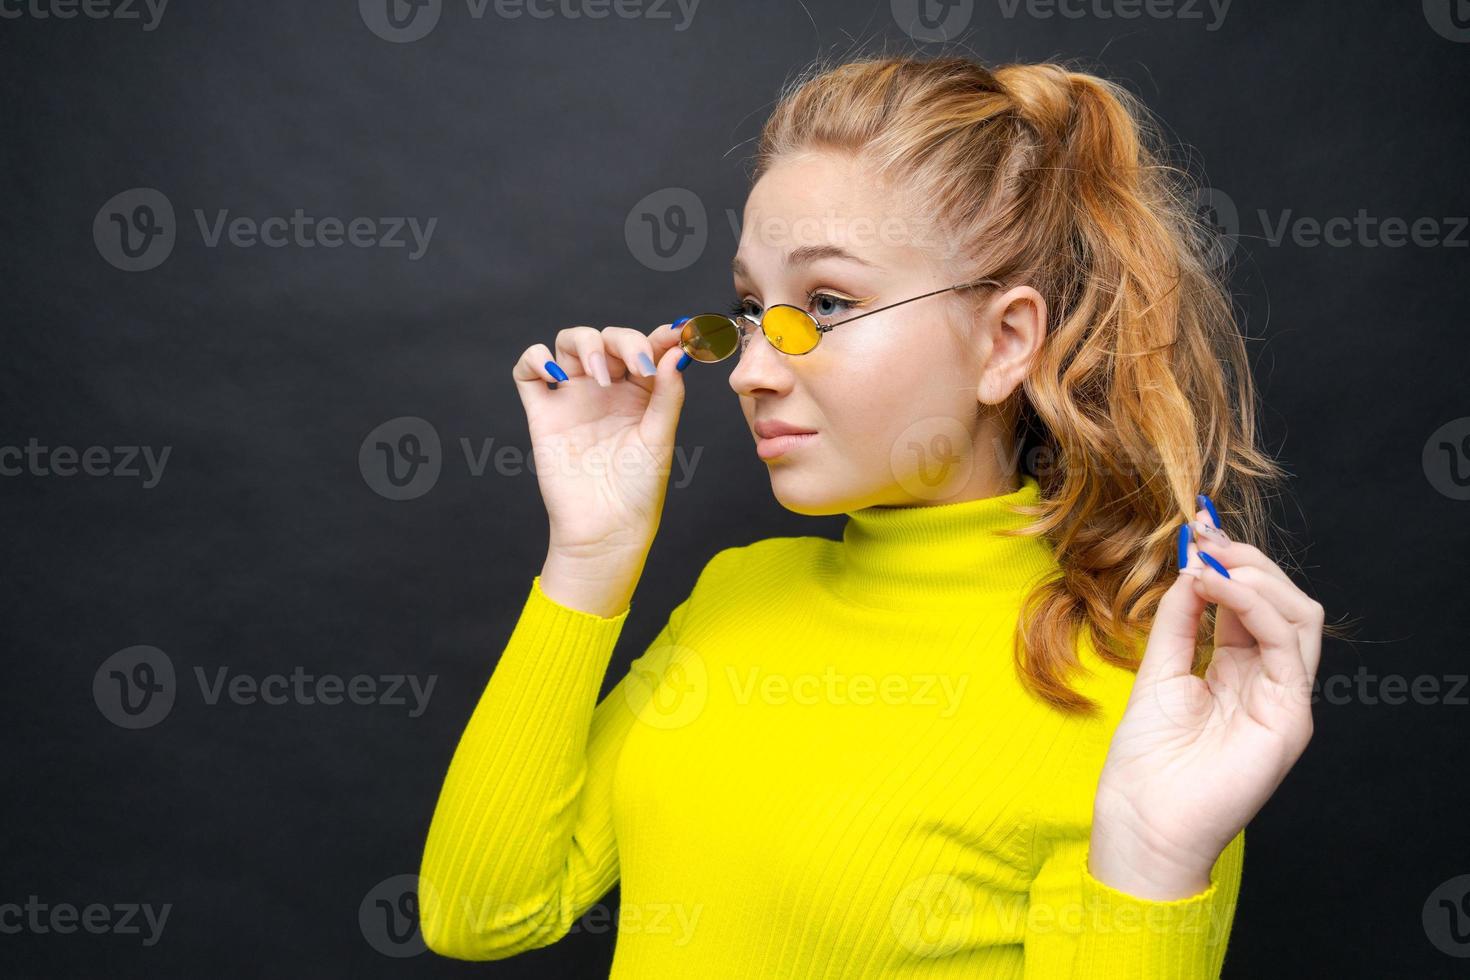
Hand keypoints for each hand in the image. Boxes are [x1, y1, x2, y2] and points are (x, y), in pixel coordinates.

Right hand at [512, 323, 688, 613]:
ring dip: (586, 345)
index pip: (648, 346)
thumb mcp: (660, 437)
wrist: (605, 528)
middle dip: (625, 341)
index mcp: (640, 391)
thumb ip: (667, 393)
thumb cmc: (638, 489)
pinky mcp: (543, 410)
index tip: (681, 333)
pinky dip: (537, 359)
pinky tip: (558, 377)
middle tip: (639, 366)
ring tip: (601, 377)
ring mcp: (573, 395)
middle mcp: (607, 387)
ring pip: (569, 342)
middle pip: (608, 337)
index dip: (662, 335)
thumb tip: (677, 351)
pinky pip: (528, 369)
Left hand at [1088, 502, 1323, 899]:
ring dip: (1254, 576)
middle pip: (1284, 602)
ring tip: (1209, 561)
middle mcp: (1268, 682)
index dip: (1229, 562)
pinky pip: (1286, 645)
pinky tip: (1217, 587)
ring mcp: (1284, 699)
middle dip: (1246, 560)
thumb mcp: (1158, 672)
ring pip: (1299, 615)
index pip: (1251, 603)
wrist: (1143, 821)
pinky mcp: (1289, 717)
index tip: (1197, 528)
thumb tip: (1190, 567)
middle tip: (1206, 535)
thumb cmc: (1146, 763)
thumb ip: (1179, 622)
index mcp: (1238, 671)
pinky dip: (1255, 606)